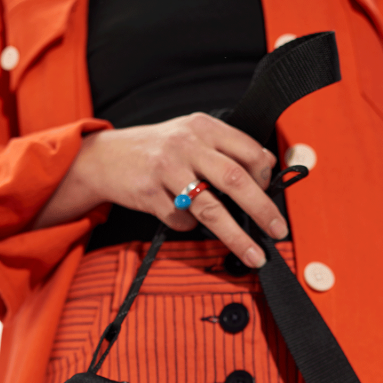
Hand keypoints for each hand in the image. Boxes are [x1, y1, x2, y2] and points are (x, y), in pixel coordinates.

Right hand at [32, 113, 286, 267]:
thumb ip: (222, 151)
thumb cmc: (155, 151)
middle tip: (278, 230)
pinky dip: (187, 226)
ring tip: (255, 254)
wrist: (104, 157)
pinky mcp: (150, 193)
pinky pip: (181, 221)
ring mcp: (168, 169)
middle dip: (263, 210)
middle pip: (236, 180)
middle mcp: (187, 144)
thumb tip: (262, 179)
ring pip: (212, 209)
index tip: (271, 195)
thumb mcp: (190, 137)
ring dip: (237, 236)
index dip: (265, 177)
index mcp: (204, 127)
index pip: (248, 151)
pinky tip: (182, 219)